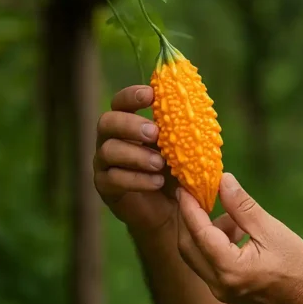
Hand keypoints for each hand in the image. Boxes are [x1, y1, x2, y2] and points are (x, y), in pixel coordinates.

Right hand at [93, 85, 177, 235]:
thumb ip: (185, 130)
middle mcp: (112, 139)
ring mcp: (105, 164)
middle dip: (130, 125)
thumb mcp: (185, 148)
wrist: (175, 209)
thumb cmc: (180, 171)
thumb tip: (197, 107)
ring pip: (108, 151)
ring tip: (160, 163)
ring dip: (136, 155)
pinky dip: (136, 179)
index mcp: (130, 124)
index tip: (150, 95)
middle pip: (107, 122)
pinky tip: (157, 182)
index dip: (131, 96)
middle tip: (154, 133)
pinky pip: (112, 179)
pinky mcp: (105, 187)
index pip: (121, 102)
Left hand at [177, 172, 302, 303]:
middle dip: (190, 219)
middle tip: (196, 195)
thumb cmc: (296, 265)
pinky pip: (209, 264)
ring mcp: (220, 292)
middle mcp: (218, 284)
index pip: (199, 233)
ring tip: (233, 217)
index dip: (189, 208)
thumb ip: (242, 206)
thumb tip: (223, 180)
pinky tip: (237, 232)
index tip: (183, 187)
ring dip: (205, 232)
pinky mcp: (226, 292)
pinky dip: (214, 244)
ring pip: (197, 256)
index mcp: (230, 269)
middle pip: (188, 247)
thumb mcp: (271, 230)